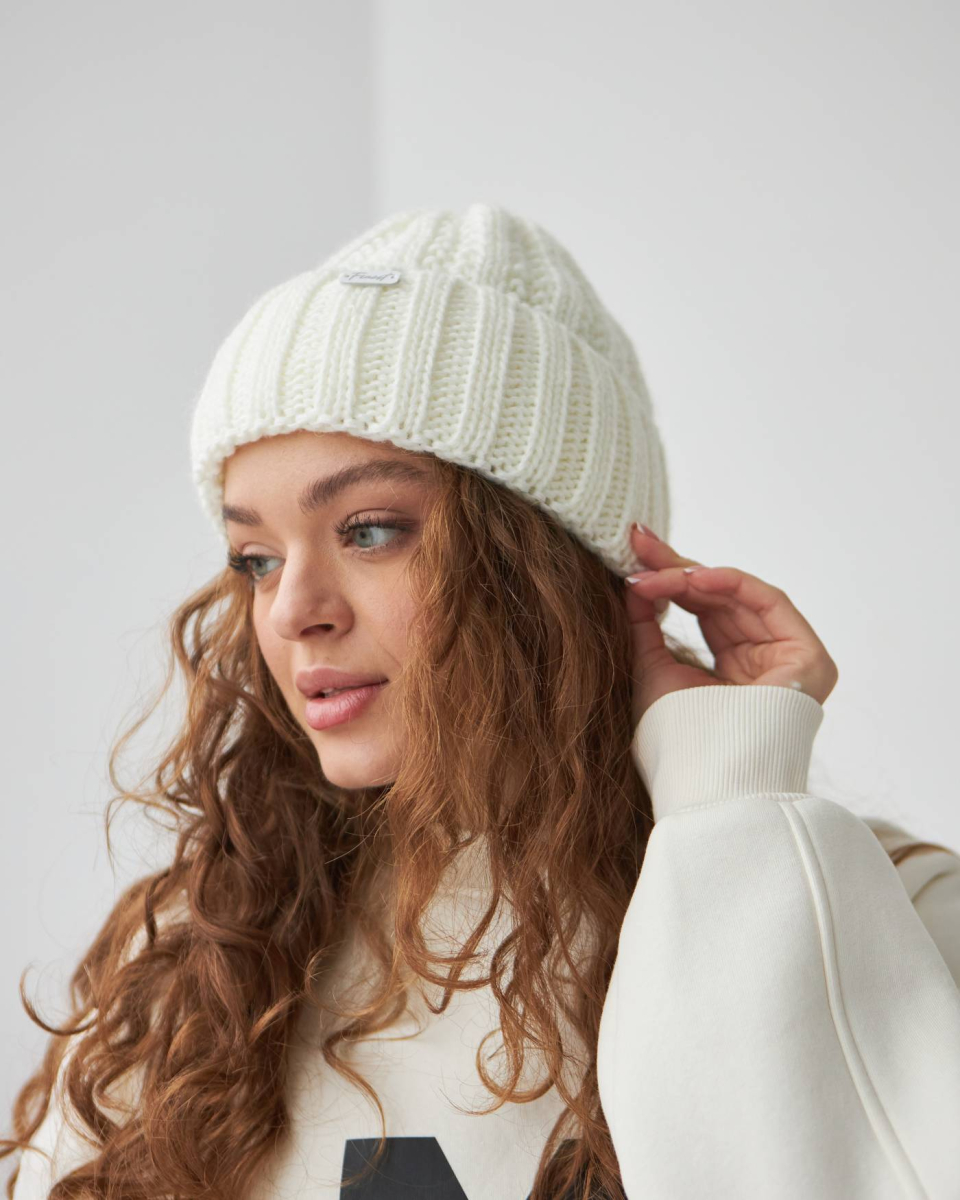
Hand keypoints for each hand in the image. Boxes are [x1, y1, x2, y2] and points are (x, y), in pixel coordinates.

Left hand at [624, 524, 838, 727]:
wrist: (705, 780)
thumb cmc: (677, 738)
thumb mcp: (652, 668)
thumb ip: (643, 623)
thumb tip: (632, 579)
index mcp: (733, 670)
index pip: (701, 610)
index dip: (668, 580)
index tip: (632, 554)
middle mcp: (763, 660)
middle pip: (718, 598)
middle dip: (675, 567)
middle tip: (637, 541)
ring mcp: (788, 658)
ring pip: (738, 595)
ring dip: (691, 576)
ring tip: (652, 569)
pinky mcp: (808, 657)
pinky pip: (769, 602)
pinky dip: (730, 584)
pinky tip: (693, 578)